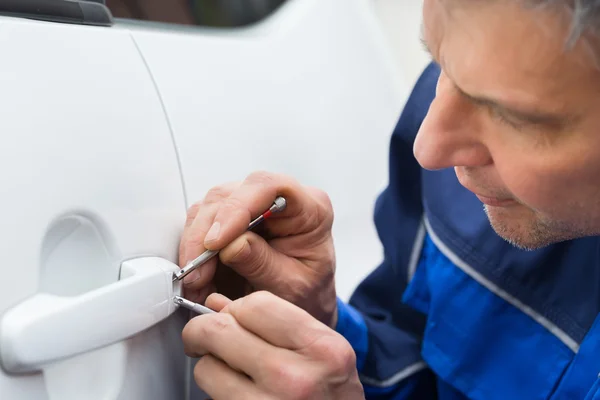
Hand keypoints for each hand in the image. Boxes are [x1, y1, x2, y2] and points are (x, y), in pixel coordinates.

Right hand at [179, 171, 337, 327]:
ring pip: (210, 207)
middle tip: (198, 273)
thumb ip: (263, 265)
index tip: (216, 241)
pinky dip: (193, 251)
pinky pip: (201, 222)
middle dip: (206, 234)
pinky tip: (198, 276)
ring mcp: (253, 205)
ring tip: (198, 281)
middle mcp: (279, 198)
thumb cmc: (308, 295)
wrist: (303, 306)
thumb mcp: (291, 288)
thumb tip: (230, 245)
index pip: (269, 187)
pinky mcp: (231, 218)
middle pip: (231, 195)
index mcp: (311, 209)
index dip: (238, 208)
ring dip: (196, 245)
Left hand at [182, 291, 363, 399]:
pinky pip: (211, 396)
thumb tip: (218, 305)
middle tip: (204, 335)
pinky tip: (235, 390)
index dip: (237, 307)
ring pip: (206, 367)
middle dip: (203, 329)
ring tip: (229, 369)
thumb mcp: (324, 352)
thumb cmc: (334, 397)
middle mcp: (294, 378)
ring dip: (210, 364)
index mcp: (320, 349)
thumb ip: (276, 323)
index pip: (255, 305)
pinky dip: (215, 390)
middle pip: (220, 330)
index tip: (232, 315)